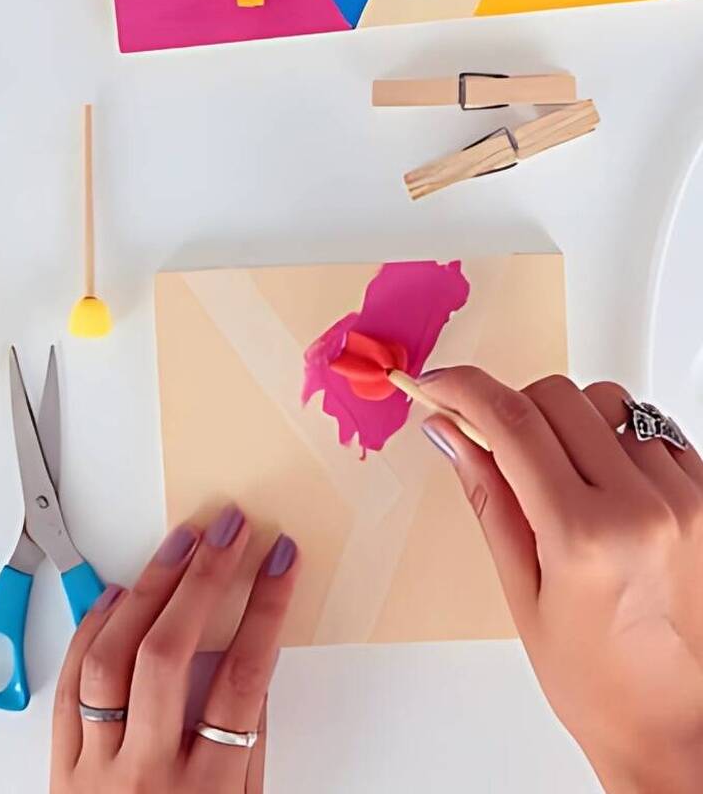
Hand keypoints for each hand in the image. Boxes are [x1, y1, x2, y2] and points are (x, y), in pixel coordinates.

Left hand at [50, 505, 298, 793]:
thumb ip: (249, 749)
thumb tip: (253, 665)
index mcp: (206, 793)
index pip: (242, 679)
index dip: (265, 609)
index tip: (280, 560)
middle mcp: (145, 774)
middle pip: (168, 654)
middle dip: (204, 579)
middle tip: (230, 530)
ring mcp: (96, 767)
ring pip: (111, 658)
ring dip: (148, 589)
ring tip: (179, 544)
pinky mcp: (59, 766)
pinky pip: (70, 687)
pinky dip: (91, 631)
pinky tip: (116, 592)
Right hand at [422, 369, 702, 793]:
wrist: (681, 728)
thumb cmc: (601, 682)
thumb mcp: (521, 593)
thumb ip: (487, 497)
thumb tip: (450, 433)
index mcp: (586, 535)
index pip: (511, 422)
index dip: (463, 390)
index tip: (436, 385)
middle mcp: (645, 506)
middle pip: (557, 396)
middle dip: (511, 408)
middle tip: (491, 442)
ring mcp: (687, 498)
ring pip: (607, 401)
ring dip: (566, 421)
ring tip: (558, 474)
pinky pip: (651, 427)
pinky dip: (614, 439)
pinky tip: (603, 483)